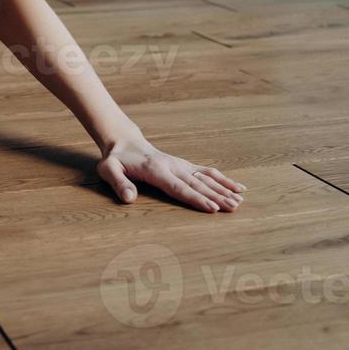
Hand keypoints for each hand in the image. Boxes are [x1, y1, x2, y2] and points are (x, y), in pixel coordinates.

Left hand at [97, 137, 245, 212]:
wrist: (124, 141)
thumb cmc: (116, 159)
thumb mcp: (108, 170)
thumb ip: (119, 184)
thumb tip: (129, 199)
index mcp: (156, 170)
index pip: (179, 187)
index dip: (196, 198)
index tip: (212, 208)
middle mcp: (173, 166)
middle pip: (197, 184)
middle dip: (216, 196)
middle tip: (233, 208)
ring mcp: (181, 165)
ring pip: (206, 177)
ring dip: (223, 189)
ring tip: (240, 200)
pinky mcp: (185, 165)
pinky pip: (207, 172)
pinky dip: (223, 179)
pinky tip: (238, 187)